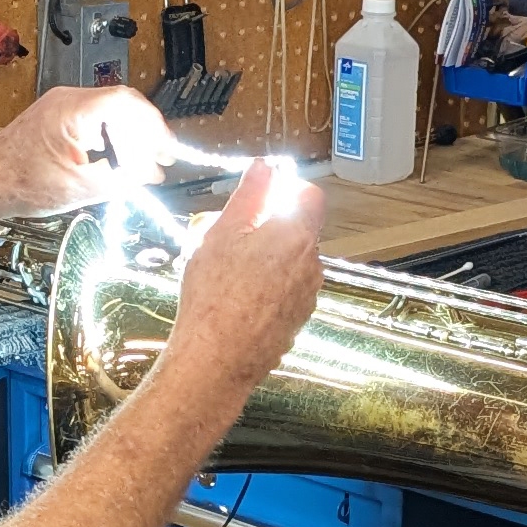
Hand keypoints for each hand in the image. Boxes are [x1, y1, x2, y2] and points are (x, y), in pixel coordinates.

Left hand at [0, 86, 180, 217]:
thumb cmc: (19, 184)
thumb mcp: (79, 188)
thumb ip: (121, 179)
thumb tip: (151, 174)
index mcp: (73, 110)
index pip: (127, 102)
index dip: (154, 125)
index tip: (166, 149)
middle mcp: (68, 100)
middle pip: (122, 106)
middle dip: (145, 134)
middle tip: (159, 162)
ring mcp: (62, 106)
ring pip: (110, 113)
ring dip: (130, 138)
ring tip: (141, 167)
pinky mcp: (57, 117)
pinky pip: (95, 120)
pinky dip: (111, 139)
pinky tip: (117, 162)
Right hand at [163, 157, 324, 396]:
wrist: (217, 360)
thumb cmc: (215, 295)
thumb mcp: (222, 233)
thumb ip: (248, 195)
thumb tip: (263, 167)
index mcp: (297, 236)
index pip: (309, 195)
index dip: (285, 190)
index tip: (258, 197)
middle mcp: (312, 265)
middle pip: (296, 230)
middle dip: (265, 227)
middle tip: (226, 237)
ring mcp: (307, 296)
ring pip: (289, 263)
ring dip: (263, 260)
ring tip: (223, 272)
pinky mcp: (296, 320)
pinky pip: (284, 291)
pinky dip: (264, 288)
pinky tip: (233, 299)